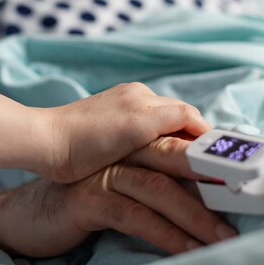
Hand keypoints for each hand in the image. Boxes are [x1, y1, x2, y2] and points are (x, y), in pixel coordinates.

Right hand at [0, 137, 235, 258]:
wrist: (23, 209)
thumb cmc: (74, 193)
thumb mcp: (114, 171)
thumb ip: (145, 163)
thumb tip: (185, 175)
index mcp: (124, 133)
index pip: (173, 134)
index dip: (203, 153)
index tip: (230, 175)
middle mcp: (115, 147)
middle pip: (172, 156)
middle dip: (209, 180)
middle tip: (238, 203)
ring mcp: (102, 170)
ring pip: (159, 186)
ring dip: (196, 215)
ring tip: (220, 236)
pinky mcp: (89, 197)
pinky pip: (136, 216)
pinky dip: (166, 234)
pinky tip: (186, 249)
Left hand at [42, 82, 210, 181]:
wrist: (45, 144)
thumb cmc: (86, 140)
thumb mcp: (136, 128)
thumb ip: (172, 120)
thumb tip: (202, 128)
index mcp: (143, 97)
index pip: (187, 114)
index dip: (204, 135)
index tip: (218, 158)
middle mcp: (135, 97)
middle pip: (176, 117)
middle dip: (191, 138)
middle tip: (203, 166)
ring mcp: (120, 107)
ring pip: (160, 124)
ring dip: (172, 141)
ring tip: (180, 167)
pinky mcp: (108, 121)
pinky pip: (142, 129)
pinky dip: (153, 142)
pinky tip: (149, 159)